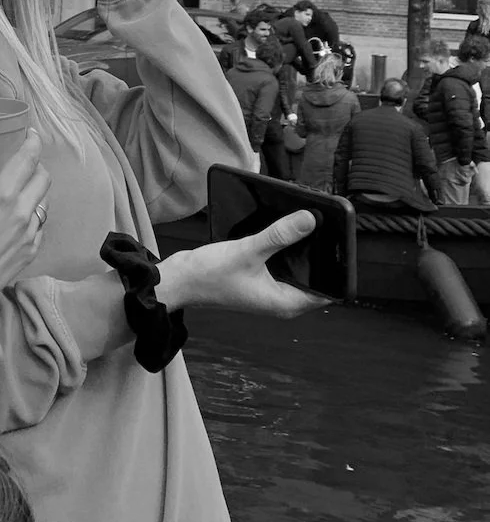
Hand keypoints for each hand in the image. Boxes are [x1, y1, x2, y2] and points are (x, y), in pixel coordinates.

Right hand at [0, 130, 50, 342]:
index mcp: (3, 193)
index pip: (29, 159)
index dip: (33, 142)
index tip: (31, 135)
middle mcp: (22, 210)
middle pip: (44, 179)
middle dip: (38, 166)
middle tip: (25, 164)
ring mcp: (30, 234)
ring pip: (45, 204)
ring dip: (37, 194)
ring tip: (24, 192)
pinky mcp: (30, 253)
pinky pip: (40, 229)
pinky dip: (34, 220)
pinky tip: (22, 222)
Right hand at [159, 210, 327, 318]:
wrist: (180, 279)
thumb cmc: (210, 274)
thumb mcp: (248, 251)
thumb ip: (279, 235)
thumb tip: (310, 219)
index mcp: (286, 302)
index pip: (328, 289)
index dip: (338, 267)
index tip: (341, 240)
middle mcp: (282, 298)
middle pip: (315, 275)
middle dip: (321, 252)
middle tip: (327, 222)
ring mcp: (271, 288)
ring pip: (299, 267)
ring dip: (301, 246)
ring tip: (307, 220)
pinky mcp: (261, 278)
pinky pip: (283, 262)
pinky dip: (285, 246)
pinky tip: (283, 227)